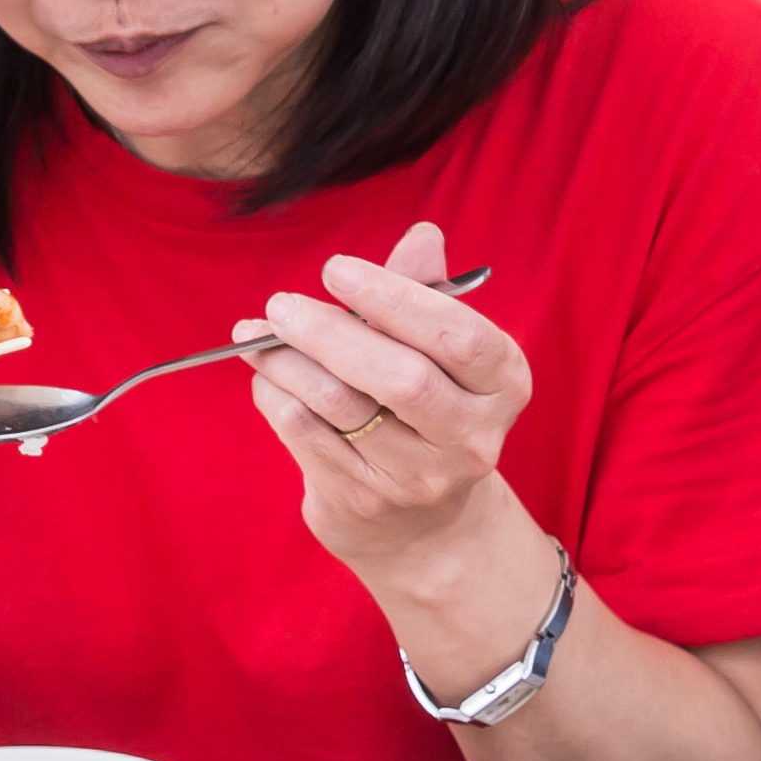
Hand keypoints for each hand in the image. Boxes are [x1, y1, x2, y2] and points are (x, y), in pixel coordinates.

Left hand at [240, 217, 540, 591]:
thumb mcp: (439, 350)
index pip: (457, 335)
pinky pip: (306, 435)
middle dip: (331, 332)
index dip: (395, 298)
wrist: (420, 522)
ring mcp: (418, 478)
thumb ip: (426, 292)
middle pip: (401, 378)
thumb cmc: (425, 405)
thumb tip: (422, 237)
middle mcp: (471, 437)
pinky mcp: (365, 500)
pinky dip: (276, 394)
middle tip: (281, 304)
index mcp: (504, 383)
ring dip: (288, 361)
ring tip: (256, 332)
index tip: (335, 269)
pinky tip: (265, 372)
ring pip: (342, 406)